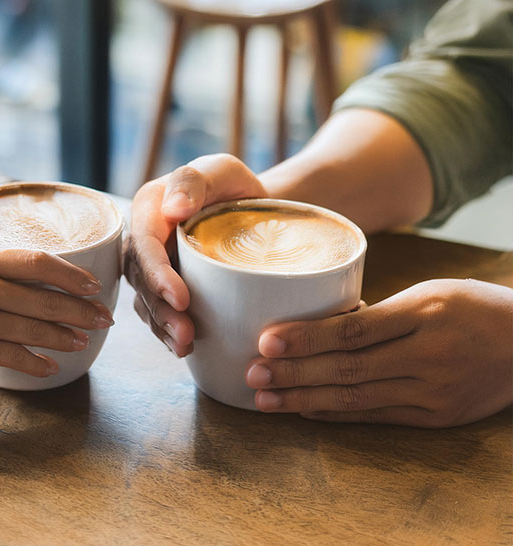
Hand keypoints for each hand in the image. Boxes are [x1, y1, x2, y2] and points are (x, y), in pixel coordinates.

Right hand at [0, 248, 113, 384]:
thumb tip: (36, 284)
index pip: (34, 260)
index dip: (70, 274)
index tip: (93, 285)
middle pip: (41, 295)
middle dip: (79, 308)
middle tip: (104, 317)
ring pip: (31, 327)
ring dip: (63, 336)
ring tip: (84, 341)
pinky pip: (12, 355)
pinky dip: (35, 363)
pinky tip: (50, 367)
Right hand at [124, 153, 267, 355]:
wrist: (251, 211)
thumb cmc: (234, 187)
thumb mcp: (221, 170)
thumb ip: (194, 180)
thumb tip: (173, 208)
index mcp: (149, 209)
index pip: (144, 244)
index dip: (157, 274)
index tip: (181, 298)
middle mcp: (143, 240)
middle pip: (141, 280)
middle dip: (160, 310)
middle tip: (185, 335)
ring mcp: (151, 267)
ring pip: (146, 301)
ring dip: (162, 327)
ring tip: (185, 347)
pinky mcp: (163, 288)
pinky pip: (158, 313)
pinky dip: (167, 332)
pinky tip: (183, 348)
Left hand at [245, 279, 512, 427]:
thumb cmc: (472, 308)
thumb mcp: (430, 293)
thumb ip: (380, 312)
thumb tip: (321, 325)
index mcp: (425, 313)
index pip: (354, 329)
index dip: (307, 338)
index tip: (266, 339)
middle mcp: (429, 354)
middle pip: (348, 368)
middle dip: (294, 373)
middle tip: (253, 374)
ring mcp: (434, 391)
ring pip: (357, 397)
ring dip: (305, 399)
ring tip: (266, 399)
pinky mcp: (436, 416)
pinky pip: (377, 416)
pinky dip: (337, 414)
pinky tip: (304, 410)